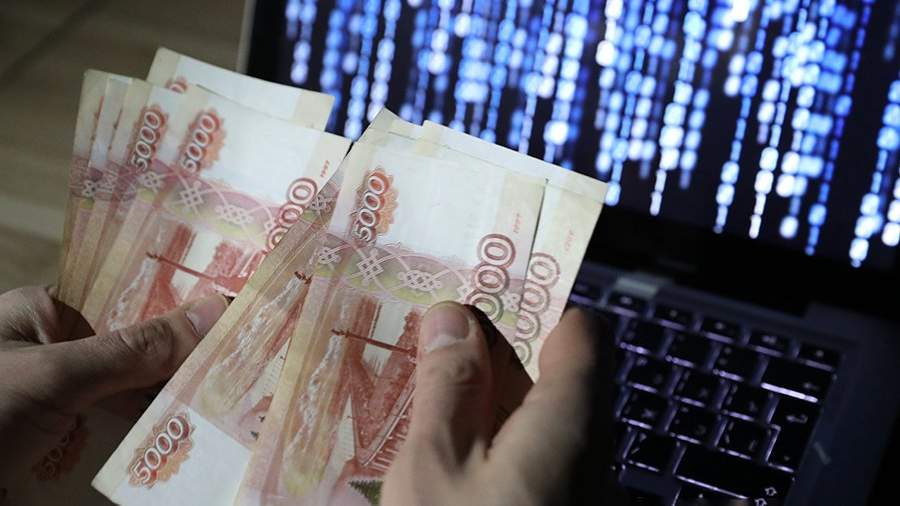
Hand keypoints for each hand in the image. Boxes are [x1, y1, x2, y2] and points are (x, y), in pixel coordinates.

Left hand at [0, 286, 226, 481]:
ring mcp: (61, 406)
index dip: (182, 305)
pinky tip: (193, 449)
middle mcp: (58, 355)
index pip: (129, 299)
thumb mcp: (55, 375)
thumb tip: (217, 311)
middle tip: (251, 366)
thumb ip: (134, 349)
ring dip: (172, 412)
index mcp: (47, 316)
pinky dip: (149, 451)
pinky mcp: (64, 451)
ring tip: (236, 410)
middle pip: (139, 354)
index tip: (239, 313)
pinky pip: (119, 443)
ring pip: (133, 402)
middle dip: (186, 364)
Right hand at [383, 302, 621, 505]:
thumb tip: (454, 318)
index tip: (478, 292)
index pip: (581, 333)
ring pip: (548, 432)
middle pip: (561, 382)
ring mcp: (590, 498)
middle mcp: (598, 460)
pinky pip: (543, 471)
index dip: (533, 304)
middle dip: (499, 359)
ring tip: (429, 402)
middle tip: (437, 343)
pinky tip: (454, 467)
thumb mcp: (434, 467)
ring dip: (496, 412)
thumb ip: (448, 386)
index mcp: (573, 426)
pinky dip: (504, 456)